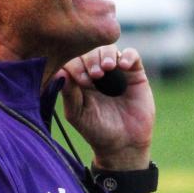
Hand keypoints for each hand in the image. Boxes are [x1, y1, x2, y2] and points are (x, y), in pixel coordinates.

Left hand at [58, 46, 155, 167]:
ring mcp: (116, 71)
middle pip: (91, 50)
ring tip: (107, 68)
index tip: (81, 81)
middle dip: (91, 59)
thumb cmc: (97, 131)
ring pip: (109, 49)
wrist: (124, 144)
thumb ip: (68, 94)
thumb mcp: (78, 115)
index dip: (76, 65)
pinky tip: (123, 66)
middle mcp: (96, 71)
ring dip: (107, 55)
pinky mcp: (135, 73)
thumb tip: (58, 72)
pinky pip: (131, 55)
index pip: (73, 59)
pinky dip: (127, 56)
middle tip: (94, 75)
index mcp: (79, 79)